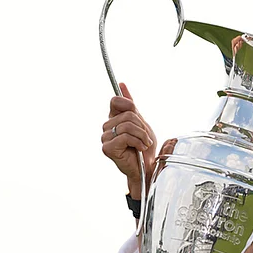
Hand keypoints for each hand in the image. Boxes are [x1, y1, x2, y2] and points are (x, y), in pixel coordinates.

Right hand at [101, 83, 156, 198]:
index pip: (116, 100)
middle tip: (145, 138)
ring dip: (142, 135)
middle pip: (128, 114)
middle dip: (142, 126)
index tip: (138, 116)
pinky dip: (138, 142)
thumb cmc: (144, 148)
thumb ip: (131, 105)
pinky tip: (139, 149)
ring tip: (144, 144)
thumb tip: (121, 84)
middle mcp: (107, 127)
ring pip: (128, 125)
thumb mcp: (141, 122)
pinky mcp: (107, 148)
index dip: (130, 105)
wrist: (147, 167)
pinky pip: (125, 136)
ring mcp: (105, 137)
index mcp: (113, 118)